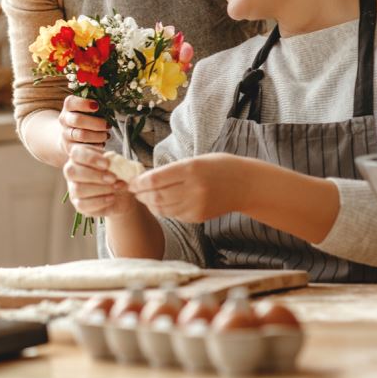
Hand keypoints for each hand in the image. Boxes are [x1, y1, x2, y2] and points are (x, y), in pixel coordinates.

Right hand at [57, 95, 110, 155]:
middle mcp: (65, 120)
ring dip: (98, 135)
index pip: (71, 102)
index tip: (97, 106)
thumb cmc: (84, 118)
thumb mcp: (86, 109)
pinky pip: (84, 148)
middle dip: (96, 123)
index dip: (84, 103)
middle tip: (108, 125)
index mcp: (69, 107)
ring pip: (82, 135)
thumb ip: (95, 105)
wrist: (69, 136)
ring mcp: (66, 135)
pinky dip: (96, 146)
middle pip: (77, 120)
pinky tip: (101, 143)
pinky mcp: (70, 148)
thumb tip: (111, 103)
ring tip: (106, 135)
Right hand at [63, 145, 137, 217]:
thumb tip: (112, 161)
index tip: (107, 164)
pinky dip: (100, 201)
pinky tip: (112, 197)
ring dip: (100, 189)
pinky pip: (83, 204)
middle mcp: (72, 171)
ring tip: (115, 187)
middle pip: (72, 172)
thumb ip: (113, 161)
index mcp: (79, 156)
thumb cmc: (116, 173)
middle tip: (113, 178)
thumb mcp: (117, 163)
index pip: (76, 153)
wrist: (122, 193)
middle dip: (95, 175)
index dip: (90, 158)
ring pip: (78, 189)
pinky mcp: (78, 204)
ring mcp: (73, 189)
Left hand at [128, 153, 244, 222]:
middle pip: (156, 197)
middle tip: (133, 190)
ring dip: (149, 203)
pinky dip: (163, 210)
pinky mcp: (198, 217)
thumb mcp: (195, 160)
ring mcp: (196, 206)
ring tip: (144, 197)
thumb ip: (172, 170)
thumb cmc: (218, 167)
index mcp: (190, 170)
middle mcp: (193, 189)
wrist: (246, 185)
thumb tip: (146, 178)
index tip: (131, 181)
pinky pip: (174, 215)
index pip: (155, 180)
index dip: (138, 183)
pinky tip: (161, 202)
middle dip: (141, 194)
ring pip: (163, 209)